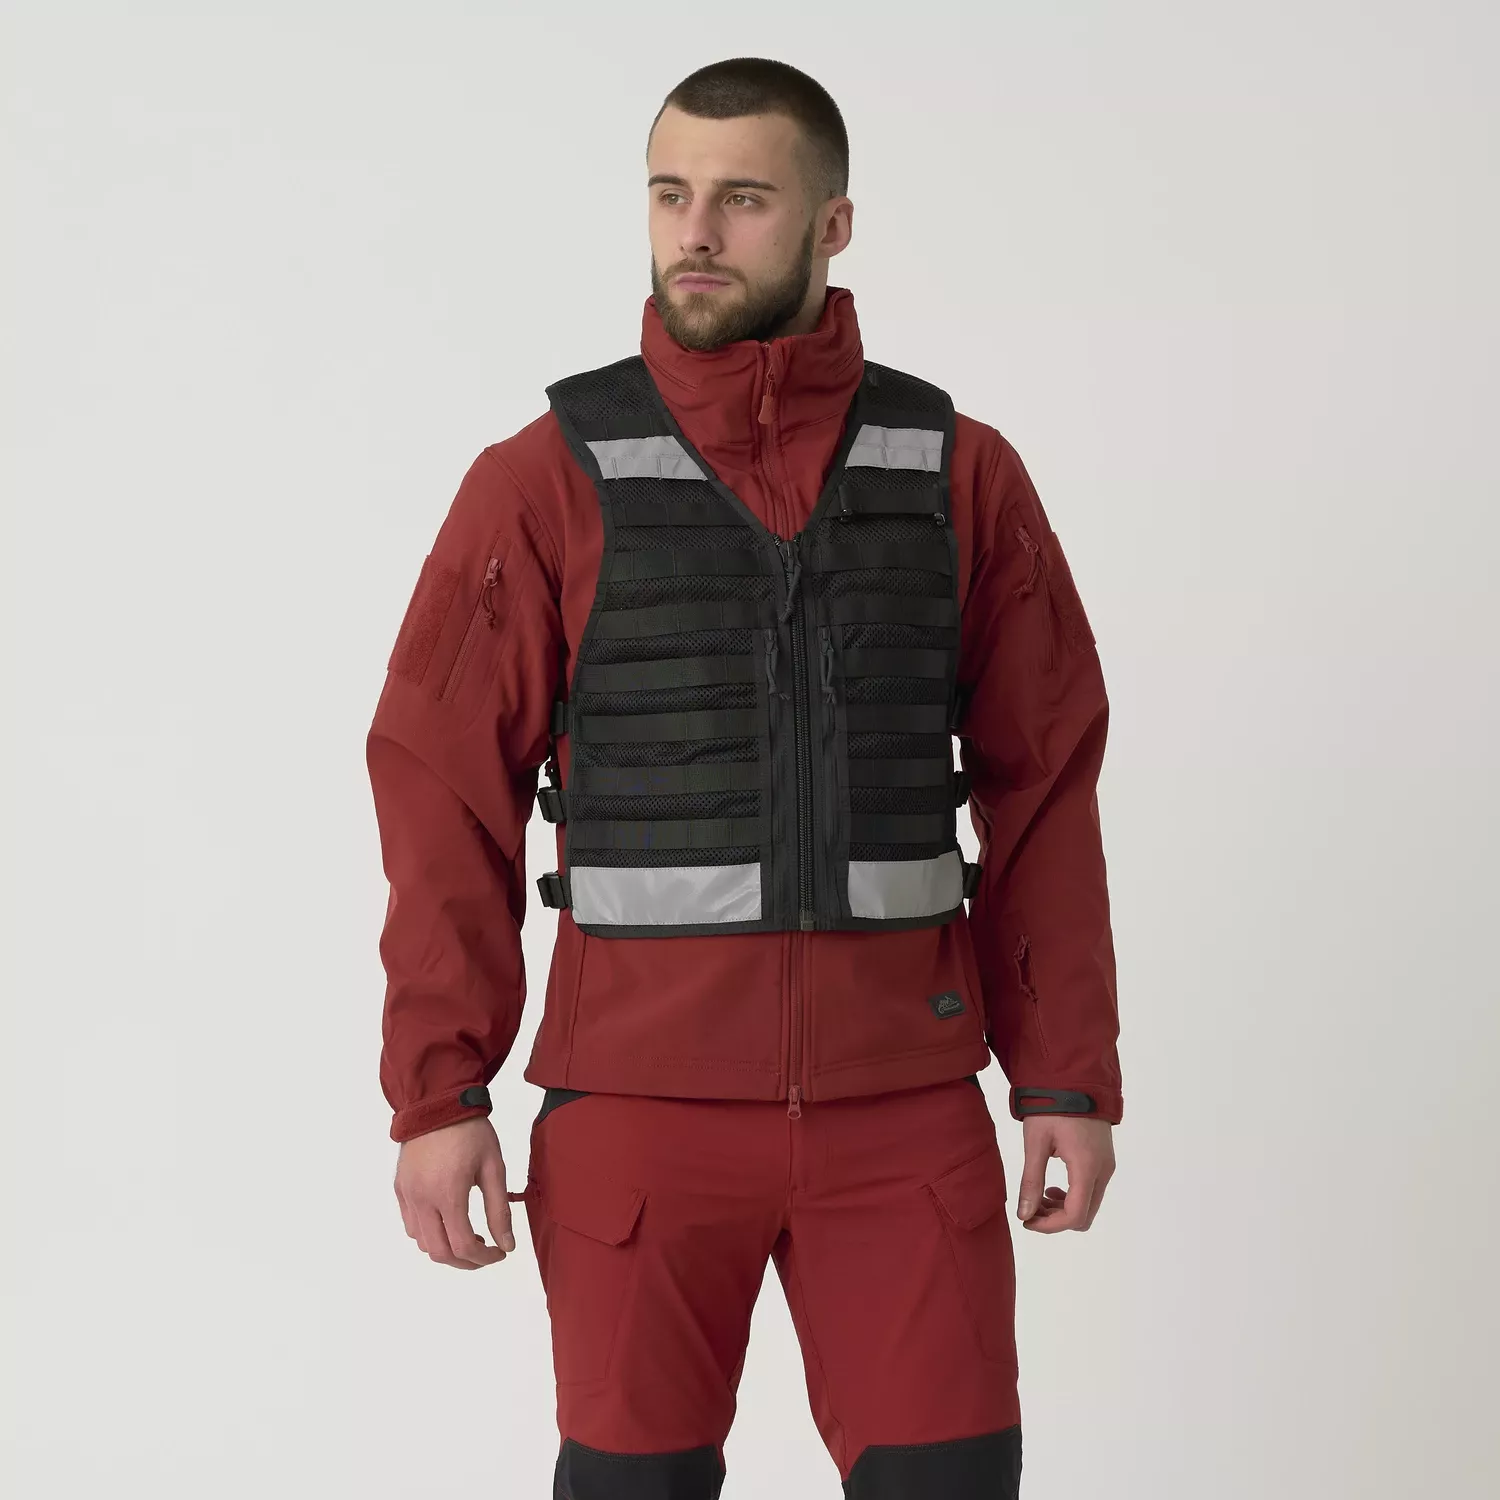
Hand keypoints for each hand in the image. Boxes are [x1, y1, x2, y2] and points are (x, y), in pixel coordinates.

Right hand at [394, 1115, 517, 1268]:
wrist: (439, 1102)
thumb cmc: (471, 1131)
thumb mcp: (494, 1167)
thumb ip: (499, 1210)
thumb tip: (506, 1245)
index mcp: (448, 1194)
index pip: (464, 1246)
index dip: (485, 1258)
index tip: (500, 1253)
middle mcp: (422, 1199)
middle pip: (440, 1253)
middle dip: (465, 1262)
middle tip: (485, 1253)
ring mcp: (408, 1195)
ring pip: (422, 1243)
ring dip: (446, 1248)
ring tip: (468, 1235)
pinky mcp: (400, 1188)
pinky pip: (411, 1225)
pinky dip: (428, 1234)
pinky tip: (447, 1221)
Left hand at [1015, 1115, 1114, 1231]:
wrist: (1074, 1078)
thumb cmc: (1051, 1107)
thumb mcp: (1036, 1143)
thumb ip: (1031, 1181)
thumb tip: (1024, 1215)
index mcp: (1086, 1167)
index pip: (1075, 1215)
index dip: (1050, 1226)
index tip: (1027, 1221)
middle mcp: (1103, 1170)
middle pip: (1085, 1215)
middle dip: (1056, 1219)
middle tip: (1031, 1209)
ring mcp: (1107, 1165)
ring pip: (1090, 1204)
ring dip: (1064, 1209)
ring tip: (1039, 1196)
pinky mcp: (1105, 1159)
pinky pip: (1092, 1190)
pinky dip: (1073, 1196)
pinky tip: (1053, 1185)